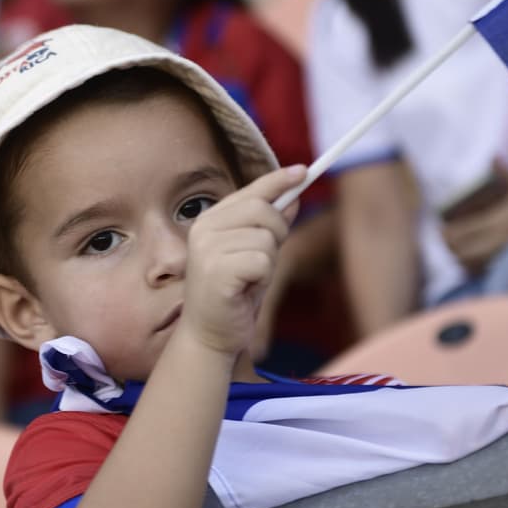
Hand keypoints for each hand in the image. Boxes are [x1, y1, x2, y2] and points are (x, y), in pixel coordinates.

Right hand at [180, 166, 303, 356]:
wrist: (210, 336)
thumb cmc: (234, 296)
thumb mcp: (256, 255)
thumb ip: (269, 226)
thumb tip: (293, 196)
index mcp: (210, 220)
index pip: (250, 192)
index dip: (278, 180)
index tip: (303, 171)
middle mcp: (204, 229)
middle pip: (263, 210)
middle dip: (277, 233)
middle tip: (264, 261)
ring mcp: (207, 249)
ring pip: (266, 238)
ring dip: (268, 262)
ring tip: (249, 280)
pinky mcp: (216, 270)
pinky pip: (262, 261)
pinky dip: (263, 278)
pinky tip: (246, 291)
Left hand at [441, 164, 507, 274]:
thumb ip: (506, 172)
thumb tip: (494, 156)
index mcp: (499, 221)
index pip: (460, 233)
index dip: (445, 235)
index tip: (442, 230)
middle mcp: (500, 241)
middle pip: (460, 253)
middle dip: (450, 248)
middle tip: (448, 242)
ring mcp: (507, 256)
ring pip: (471, 267)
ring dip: (462, 260)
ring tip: (460, 252)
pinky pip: (487, 274)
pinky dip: (476, 270)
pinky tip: (477, 263)